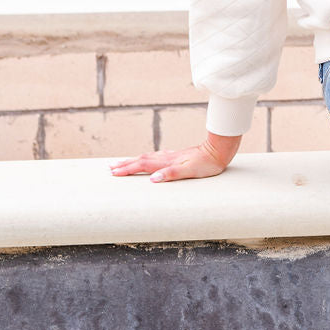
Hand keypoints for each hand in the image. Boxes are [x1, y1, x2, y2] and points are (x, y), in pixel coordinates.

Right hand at [109, 132, 241, 183]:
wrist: (219, 151)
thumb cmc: (206, 164)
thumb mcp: (190, 171)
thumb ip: (171, 174)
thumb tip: (152, 178)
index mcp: (167, 162)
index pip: (143, 165)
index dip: (128, 169)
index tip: (114, 172)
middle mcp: (166, 157)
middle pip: (141, 160)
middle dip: (125, 164)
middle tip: (110, 168)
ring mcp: (171, 156)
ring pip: (147, 157)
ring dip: (133, 160)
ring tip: (122, 163)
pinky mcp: (177, 156)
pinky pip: (155, 157)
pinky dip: (145, 159)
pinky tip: (147, 160)